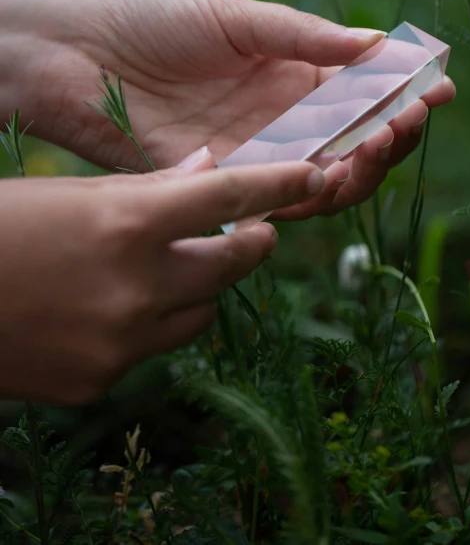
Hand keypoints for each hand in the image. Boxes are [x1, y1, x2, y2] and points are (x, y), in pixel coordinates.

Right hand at [0, 153, 325, 404]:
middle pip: (232, 264)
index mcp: (125, 221)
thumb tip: (207, 169)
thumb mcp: (69, 191)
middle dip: (249, 244)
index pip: (228, 195)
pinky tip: (112, 308)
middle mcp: (135, 285)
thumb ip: (146, 186)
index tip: (319, 176)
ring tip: (170, 270)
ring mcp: (120, 341)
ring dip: (198, 290)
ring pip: (201, 314)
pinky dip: (148, 325)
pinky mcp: (100, 381)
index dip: (279, 183)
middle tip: (252, 232)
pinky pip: (152, 348)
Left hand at [1, 0, 454, 218]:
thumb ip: (301, 36)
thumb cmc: (151, 20)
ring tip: (379, 142)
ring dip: (361, 166)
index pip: (359, 93)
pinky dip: (311, 190)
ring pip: (323, 177)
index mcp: (287, 73)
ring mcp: (252, 152)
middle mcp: (277, 118)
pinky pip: (276, 197)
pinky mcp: (221, 181)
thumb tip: (375, 43)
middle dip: (391, 133)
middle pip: (351, 141)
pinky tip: (332, 171)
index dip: (400, 93)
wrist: (77, 53)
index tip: (436, 86)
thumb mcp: (235, 17)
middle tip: (410, 118)